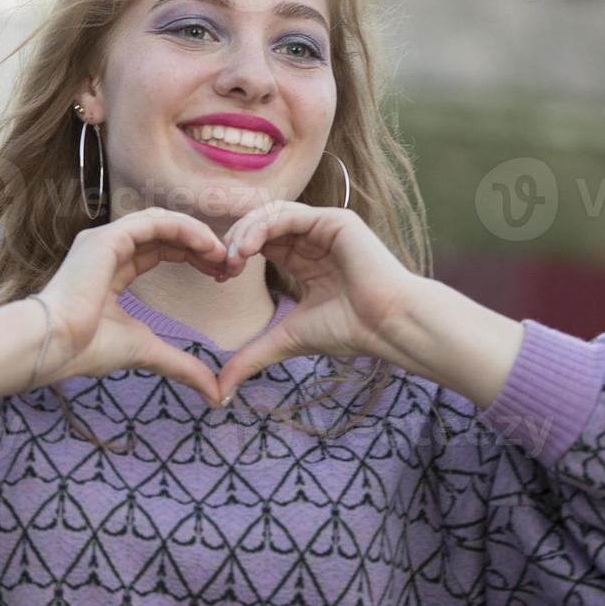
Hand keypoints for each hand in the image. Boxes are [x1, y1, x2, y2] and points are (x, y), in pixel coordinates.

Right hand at [36, 207, 229, 406]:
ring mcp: (105, 240)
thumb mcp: (147, 352)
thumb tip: (215, 395)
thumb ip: (181, 365)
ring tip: (221, 254)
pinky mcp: (106, 239)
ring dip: (195, 234)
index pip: (159, 249)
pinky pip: (153, 221)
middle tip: (227, 263)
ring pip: (160, 221)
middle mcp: (107, 248)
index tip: (220, 273)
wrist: (55, 347)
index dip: (191, 255)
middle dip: (198, 244)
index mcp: (111, 268)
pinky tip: (206, 245)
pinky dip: (183, 228)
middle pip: (163, 232)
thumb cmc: (88, 349)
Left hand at [214, 201, 419, 403]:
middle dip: (235, 241)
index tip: (221, 278)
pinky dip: (262, 226)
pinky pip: (289, 213)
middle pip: (261, 223)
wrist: (384, 326)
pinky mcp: (335, 220)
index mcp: (305, 260)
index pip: (260, 242)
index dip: (236, 254)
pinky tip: (248, 248)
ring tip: (234, 257)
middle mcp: (314, 239)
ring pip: (271, 214)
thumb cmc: (347, 331)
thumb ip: (253, 356)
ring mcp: (325, 227)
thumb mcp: (286, 339)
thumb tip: (220, 392)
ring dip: (245, 231)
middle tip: (224, 267)